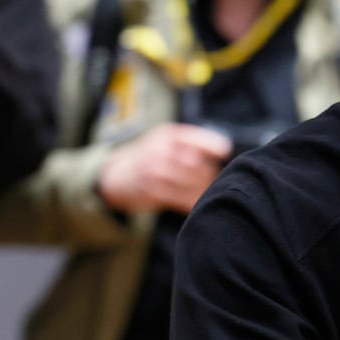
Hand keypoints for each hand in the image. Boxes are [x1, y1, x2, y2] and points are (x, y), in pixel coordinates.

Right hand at [96, 123, 233, 214]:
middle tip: (213, 181)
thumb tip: (225, 151)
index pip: (194, 137)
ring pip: (191, 181)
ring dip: (203, 190)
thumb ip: (190, 144)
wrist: (115, 175)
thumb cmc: (151, 157)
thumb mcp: (165, 141)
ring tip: (207, 193)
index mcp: (167, 135)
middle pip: (197, 163)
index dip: (212, 144)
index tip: (225, 151)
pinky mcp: (152, 190)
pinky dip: (192, 203)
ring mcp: (155, 170)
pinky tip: (195, 205)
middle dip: (209, 174)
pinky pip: (180, 198)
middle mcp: (160, 150)